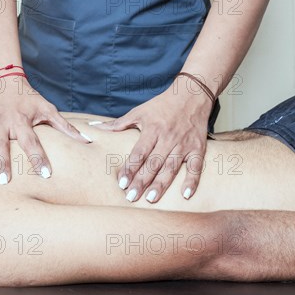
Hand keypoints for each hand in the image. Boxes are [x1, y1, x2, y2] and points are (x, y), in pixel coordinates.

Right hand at [0, 75, 90, 183]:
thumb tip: (89, 141)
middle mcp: (1, 127)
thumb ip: (65, 127)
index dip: (38, 158)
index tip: (45, 175)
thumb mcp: (47, 109)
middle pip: (2, 148)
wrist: (2, 82)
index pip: (32, 142)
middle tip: (3, 182)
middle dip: (2, 164)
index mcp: (21, 122)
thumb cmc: (27, 99)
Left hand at [92, 76, 213, 201]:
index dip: (130, 168)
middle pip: (153, 163)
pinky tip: (185, 195)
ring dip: (161, 184)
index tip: (122, 183)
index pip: (139, 153)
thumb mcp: (138, 112)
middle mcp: (168, 138)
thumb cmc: (162, 105)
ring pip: (171, 167)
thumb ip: (118, 124)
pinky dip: (192, 181)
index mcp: (152, 130)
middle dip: (142, 181)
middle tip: (131, 197)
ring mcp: (184, 144)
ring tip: (151, 198)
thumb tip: (95, 128)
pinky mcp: (198, 148)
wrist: (192, 95)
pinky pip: (196, 167)